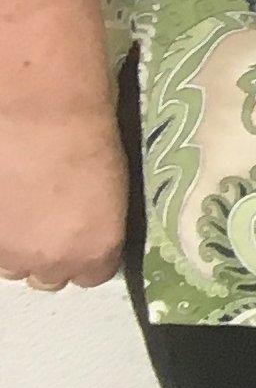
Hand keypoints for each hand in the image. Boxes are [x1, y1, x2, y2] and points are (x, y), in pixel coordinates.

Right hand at [0, 103, 126, 292]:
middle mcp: (51, 262)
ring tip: (21, 207)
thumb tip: (85, 225)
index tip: (82, 234)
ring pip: (12, 264)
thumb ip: (94, 222)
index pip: (93, 275)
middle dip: (49, 252)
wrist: (40, 111)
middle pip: (49, 276)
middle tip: (47, 219)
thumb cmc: (89, 133)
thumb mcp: (112, 188)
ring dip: (17, 243)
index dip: (85, 252)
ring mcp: (8, 252)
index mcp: (95, 250)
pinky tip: (6, 199)